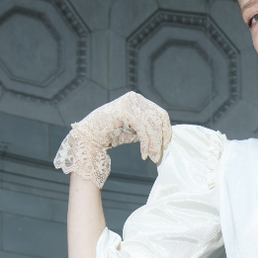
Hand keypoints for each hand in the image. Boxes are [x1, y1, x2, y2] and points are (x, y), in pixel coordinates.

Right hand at [53, 92, 171, 188]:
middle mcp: (136, 98)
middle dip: (159, 141)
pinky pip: (142, 130)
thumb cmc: (112, 134)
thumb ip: (148, 131)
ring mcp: (130, 102)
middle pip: (157, 121)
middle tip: (157, 158)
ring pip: (151, 126)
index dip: (166, 131)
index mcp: (140, 100)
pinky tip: (144, 155)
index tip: (166, 146)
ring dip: (153, 145)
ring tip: (152, 158)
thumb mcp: (136, 131)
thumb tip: (166, 139)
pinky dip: (145, 144)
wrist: (91, 136)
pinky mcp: (125, 110)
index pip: (161, 114)